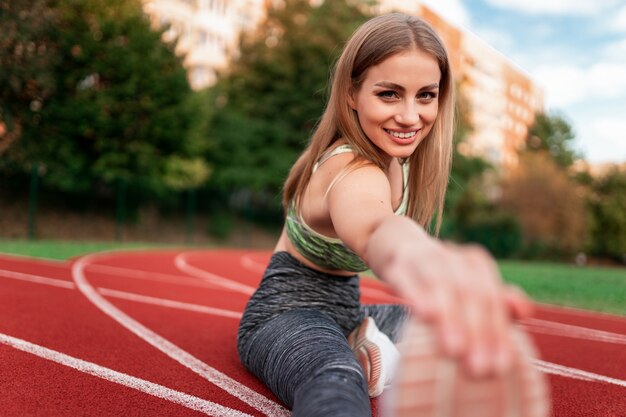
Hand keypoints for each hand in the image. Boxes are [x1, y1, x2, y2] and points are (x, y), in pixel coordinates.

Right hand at [381, 240, 530, 377]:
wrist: (399, 248)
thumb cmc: (440, 279)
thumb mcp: (469, 288)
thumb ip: (497, 303)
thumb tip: (524, 311)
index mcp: (475, 263)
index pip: (491, 299)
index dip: (498, 332)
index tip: (500, 366)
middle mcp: (452, 257)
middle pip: (468, 293)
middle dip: (476, 331)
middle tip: (477, 368)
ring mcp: (423, 258)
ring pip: (440, 285)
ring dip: (449, 317)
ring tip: (454, 350)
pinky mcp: (398, 264)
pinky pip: (407, 279)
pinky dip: (416, 295)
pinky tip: (424, 315)